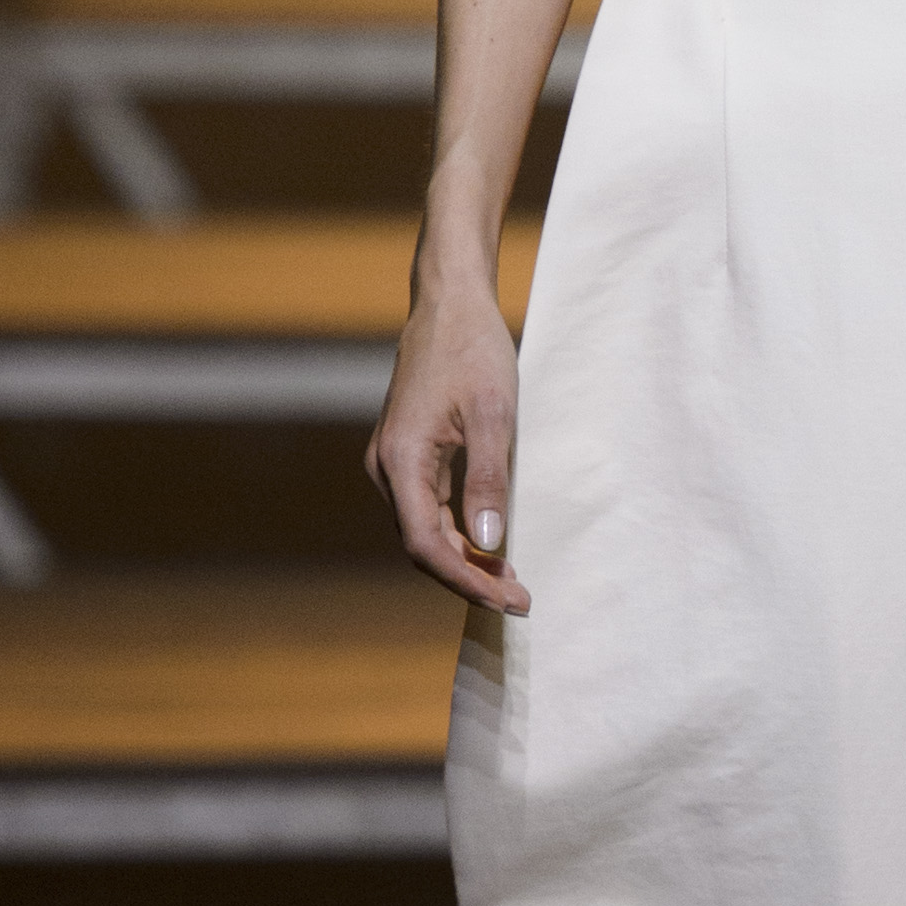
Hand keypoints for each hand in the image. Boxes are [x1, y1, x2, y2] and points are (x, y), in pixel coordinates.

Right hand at [367, 284, 529, 615]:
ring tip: (510, 580)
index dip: (465, 580)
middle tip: (519, 599)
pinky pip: (427, 508)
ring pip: (424, 530)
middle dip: (469, 577)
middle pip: (422, 545)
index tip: (508, 600)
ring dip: (464, 559)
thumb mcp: (494, 415)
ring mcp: (392, 462)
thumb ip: (489, 481)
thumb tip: (488, 544)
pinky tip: (489, 545)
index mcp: (400, 459)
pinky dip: (457, 533)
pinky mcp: (406, 455)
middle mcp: (386, 467)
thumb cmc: (473, 350)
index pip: (426, 545)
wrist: (450, 305)